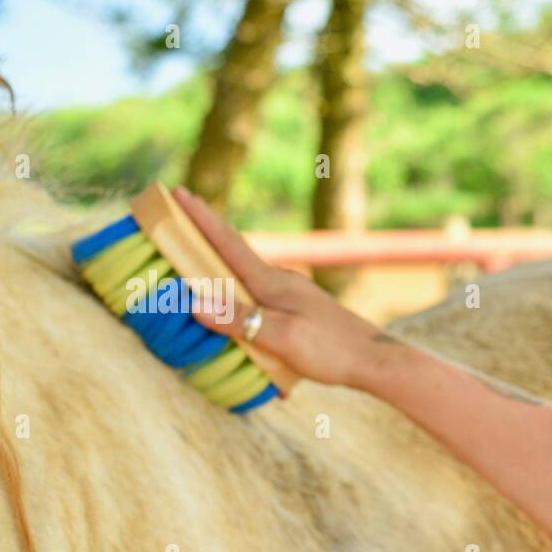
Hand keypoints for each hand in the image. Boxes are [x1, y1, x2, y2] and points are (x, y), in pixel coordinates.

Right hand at [172, 186, 382, 388]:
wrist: (375, 360)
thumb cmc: (331, 349)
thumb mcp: (283, 337)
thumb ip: (241, 320)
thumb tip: (196, 303)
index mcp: (273, 282)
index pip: (228, 243)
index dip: (201, 219)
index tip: (178, 191)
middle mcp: (282, 282)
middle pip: (235, 256)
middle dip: (205, 241)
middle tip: (176, 225)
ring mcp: (293, 296)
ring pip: (248, 280)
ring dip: (223, 273)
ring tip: (200, 270)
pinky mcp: (300, 312)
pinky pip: (262, 302)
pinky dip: (244, 303)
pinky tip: (243, 323)